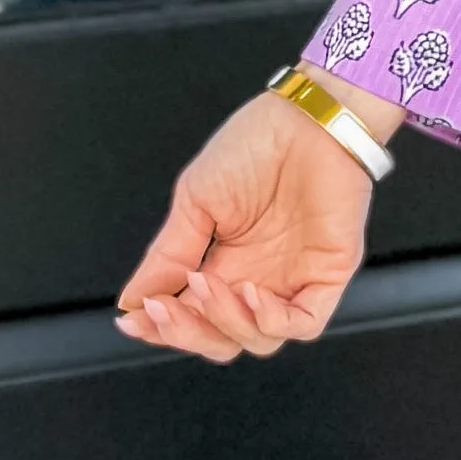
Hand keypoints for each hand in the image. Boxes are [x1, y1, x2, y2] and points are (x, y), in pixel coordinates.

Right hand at [116, 88, 391, 364]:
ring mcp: (293, 280)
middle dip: (186, 333)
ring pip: (258, 340)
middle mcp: (259, 278)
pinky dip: (271, 320)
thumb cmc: (257, 145)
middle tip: (162, 308)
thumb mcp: (196, 202)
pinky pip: (303, 323)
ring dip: (224, 322)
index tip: (133, 320)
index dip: (163, 328)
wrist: (306, 119)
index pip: (192, 317)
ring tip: (208, 284)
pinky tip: (249, 294)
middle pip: (221, 339)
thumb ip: (167, 256)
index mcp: (226, 263)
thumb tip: (133, 298)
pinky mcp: (328, 276)